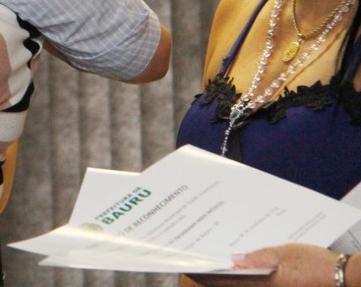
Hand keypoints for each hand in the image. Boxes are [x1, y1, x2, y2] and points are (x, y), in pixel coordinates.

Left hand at [186, 244, 343, 286]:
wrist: (345, 279)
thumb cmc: (320, 265)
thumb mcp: (288, 253)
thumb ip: (261, 256)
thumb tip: (236, 258)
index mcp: (266, 285)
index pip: (227, 283)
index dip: (207, 276)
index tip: (192, 268)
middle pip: (233, 286)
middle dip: (215, 276)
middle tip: (200, 263)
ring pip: (243, 286)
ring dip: (230, 278)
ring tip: (216, 265)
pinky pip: (256, 285)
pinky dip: (245, 278)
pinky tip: (241, 268)